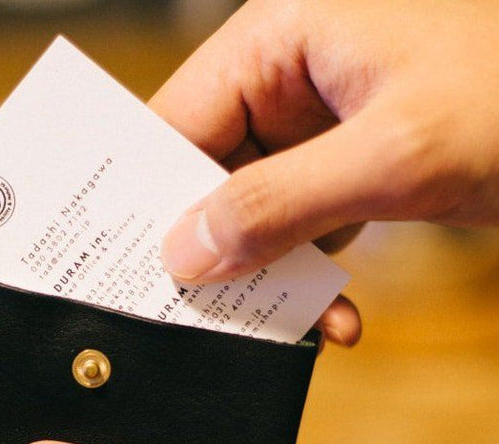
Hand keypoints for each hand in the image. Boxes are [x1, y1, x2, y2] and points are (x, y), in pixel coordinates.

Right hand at [153, 0, 498, 344]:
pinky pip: (301, 226)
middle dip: (214, 248)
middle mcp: (289, 77)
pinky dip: (310, 275)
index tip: (132, 267)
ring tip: (285, 323)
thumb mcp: (394, 157)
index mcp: (281, 37)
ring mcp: (318, 127)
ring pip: (253, 210)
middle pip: (208, 172)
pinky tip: (332, 316)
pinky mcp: (348, 166)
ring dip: (268, 274)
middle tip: (202, 311)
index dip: (146, 196)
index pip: (175, 120)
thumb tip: (187, 251)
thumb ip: (278, 206)